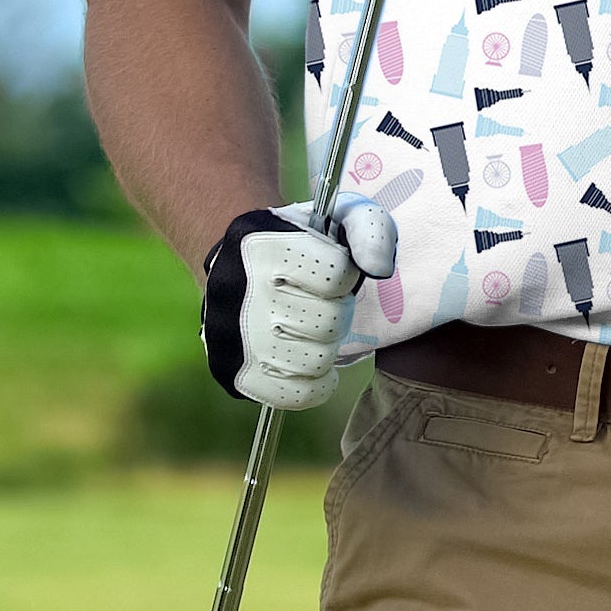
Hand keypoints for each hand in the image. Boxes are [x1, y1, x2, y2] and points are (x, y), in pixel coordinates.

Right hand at [200, 196, 397, 409]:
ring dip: (326, 345)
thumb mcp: (341, 215)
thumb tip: (380, 270)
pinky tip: (311, 360)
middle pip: (328, 322)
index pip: (337, 275)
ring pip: (316, 361)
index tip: (332, 269)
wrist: (239, 262)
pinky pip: (296, 395)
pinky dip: (315, 383)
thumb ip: (372, 231)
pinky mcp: (232, 374)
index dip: (346, 273)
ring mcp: (230, 338)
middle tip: (322, 301)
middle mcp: (239, 292)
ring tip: (312, 327)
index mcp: (264, 246)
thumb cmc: (303, 240)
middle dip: (337, 310)